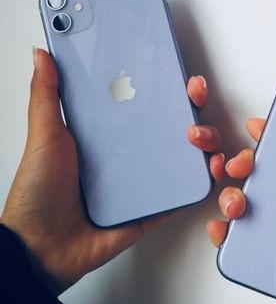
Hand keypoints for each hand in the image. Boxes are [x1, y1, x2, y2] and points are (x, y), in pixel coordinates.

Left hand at [1, 48, 224, 293]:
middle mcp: (128, 156)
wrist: (41, 248)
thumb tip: (42, 54)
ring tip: (200, 136)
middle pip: (169, 128)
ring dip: (202, 144)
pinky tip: (209, 168)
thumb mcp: (43, 137)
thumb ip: (46, 96)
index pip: (142, 105)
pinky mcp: (151, 209)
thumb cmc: (38, 192)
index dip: (163, 88)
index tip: (178, 74)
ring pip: (181, 159)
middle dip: (190, 110)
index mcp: (107, 136)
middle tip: (193, 98)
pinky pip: (179, 195)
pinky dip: (197, 183)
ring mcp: (142, 183)